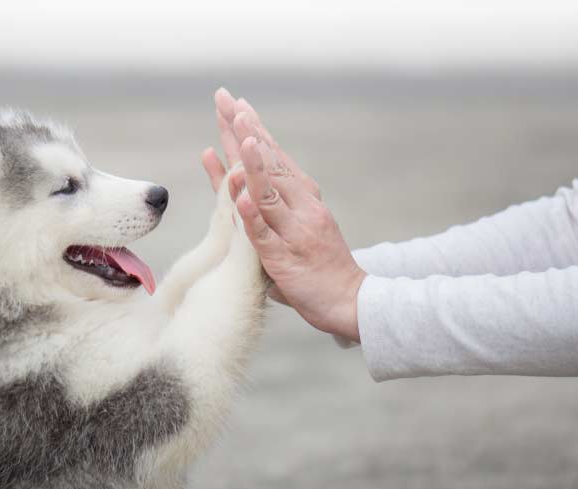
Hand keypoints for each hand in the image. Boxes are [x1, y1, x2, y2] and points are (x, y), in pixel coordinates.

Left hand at [202, 89, 365, 341]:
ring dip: (253, 163)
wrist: (350, 300)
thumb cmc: (319, 264)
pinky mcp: (285, 258)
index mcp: (303, 197)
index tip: (236, 103)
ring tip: (240, 135)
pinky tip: (240, 196)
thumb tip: (239, 183)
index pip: (274, 156)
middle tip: (227, 100)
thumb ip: (266, 206)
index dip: (253, 129)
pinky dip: (252, 215)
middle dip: (245, 131)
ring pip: (269, 192)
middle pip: (269, 163)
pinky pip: (265, 234)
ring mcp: (294, 231)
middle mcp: (301, 207)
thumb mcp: (295, 226)